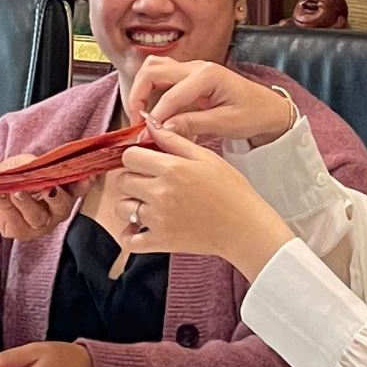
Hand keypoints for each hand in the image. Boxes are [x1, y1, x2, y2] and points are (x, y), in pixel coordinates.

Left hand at [0, 154, 87, 241]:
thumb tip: (40, 166)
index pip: (79, 189)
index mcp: (66, 191)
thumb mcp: (28, 163)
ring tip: (17, 192)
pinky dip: (7, 206)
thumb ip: (37, 164)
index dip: (85, 184)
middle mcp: (57, 210)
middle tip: (49, 188)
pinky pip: (15, 220)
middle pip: (62, 207)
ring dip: (28, 203)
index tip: (87, 176)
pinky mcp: (21, 231)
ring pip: (38, 217)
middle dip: (57, 198)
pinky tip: (1, 194)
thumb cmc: (19, 174)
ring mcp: (40, 224)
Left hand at [116, 124, 293, 279]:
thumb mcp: (206, 157)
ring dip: (130, 204)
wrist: (245, 227)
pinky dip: (130, 234)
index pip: (129, 156)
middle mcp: (160, 192)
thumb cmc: (231, 191)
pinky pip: (129, 240)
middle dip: (132, 178)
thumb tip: (151, 124)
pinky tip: (139, 227)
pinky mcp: (161, 241)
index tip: (144, 161)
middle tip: (149, 181)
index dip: (135, 156)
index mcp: (171, 168)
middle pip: (123, 181)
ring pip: (122, 207)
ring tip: (147, 203)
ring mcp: (158, 219)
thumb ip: (175, 140)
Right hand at [124, 58, 295, 144]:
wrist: (268, 108)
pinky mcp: (189, 76)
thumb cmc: (253, 113)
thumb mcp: (226, 123)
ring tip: (140, 116)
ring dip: (141, 89)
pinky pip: (161, 76)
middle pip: (153, 70)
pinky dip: (150, 90)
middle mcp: (196, 66)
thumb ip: (193, 124)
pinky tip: (152, 112)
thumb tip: (162, 129)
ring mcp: (191, 68)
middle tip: (136, 121)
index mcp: (208, 75)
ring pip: (153, 68)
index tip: (147, 134)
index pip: (171, 94)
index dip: (156, 116)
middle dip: (138, 95)